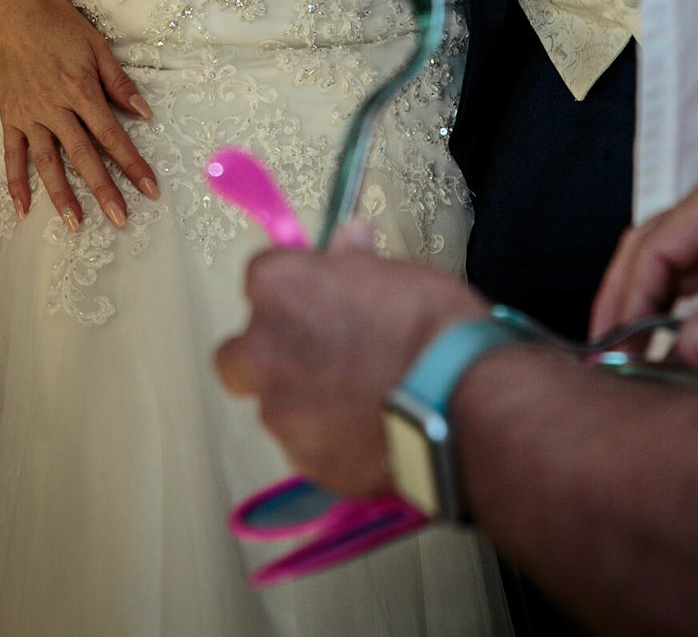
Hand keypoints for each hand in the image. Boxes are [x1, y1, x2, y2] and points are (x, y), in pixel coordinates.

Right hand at [0, 0, 159, 229]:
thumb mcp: (96, 45)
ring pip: (48, 164)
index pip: (113, 136)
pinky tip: (23, 210)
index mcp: (81, 91)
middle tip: (121, 220)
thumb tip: (144, 112)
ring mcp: (29, 116)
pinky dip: (16, 184)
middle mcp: (55, 109)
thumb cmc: (57, 22)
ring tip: (76, 225)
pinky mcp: (9, 117)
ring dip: (62, 197)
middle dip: (104, 191)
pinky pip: (13, 156)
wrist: (9, 9)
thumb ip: (119, 82)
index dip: (133, 165)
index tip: (151, 190)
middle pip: (84, 158)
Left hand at [216, 237, 485, 497]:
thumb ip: (354, 259)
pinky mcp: (303, 460)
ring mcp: (278, 410)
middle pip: (242, 353)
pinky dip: (328, 439)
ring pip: (274, 404)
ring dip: (303, 400)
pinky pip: (306, 446)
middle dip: (270, 354)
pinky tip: (369, 431)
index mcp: (279, 288)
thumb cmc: (429, 324)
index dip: (296, 288)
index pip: (263, 277)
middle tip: (320, 354)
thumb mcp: (396, 270)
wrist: (456, 399)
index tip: (321, 295)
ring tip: (359, 399)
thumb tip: (348, 237)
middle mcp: (262, 349)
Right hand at [588, 153, 697, 366]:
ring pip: (666, 259)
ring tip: (624, 352)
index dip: (632, 299)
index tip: (618, 346)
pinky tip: (664, 339)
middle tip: (601, 351)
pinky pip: (692, 269)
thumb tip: (685, 349)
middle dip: (620, 299)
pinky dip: (674, 302)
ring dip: (643, 304)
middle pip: (647, 245)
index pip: (655, 246)